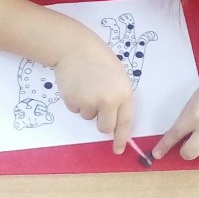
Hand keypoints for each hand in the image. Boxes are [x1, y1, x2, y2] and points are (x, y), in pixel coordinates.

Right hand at [54, 25, 132, 152]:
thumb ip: (118, 98)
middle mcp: (108, 101)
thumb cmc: (99, 59)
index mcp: (123, 93)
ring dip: (87, 106)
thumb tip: (114, 121)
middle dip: (102, 121)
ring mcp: (89, 102)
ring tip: (87, 84)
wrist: (75, 47)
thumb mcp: (118, 76)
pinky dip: (76, 101)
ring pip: (88, 117)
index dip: (121, 139)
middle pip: (105, 127)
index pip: (125, 123)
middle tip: (98, 103)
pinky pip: (76, 110)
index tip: (118, 150)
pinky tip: (77, 84)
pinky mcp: (73, 101)